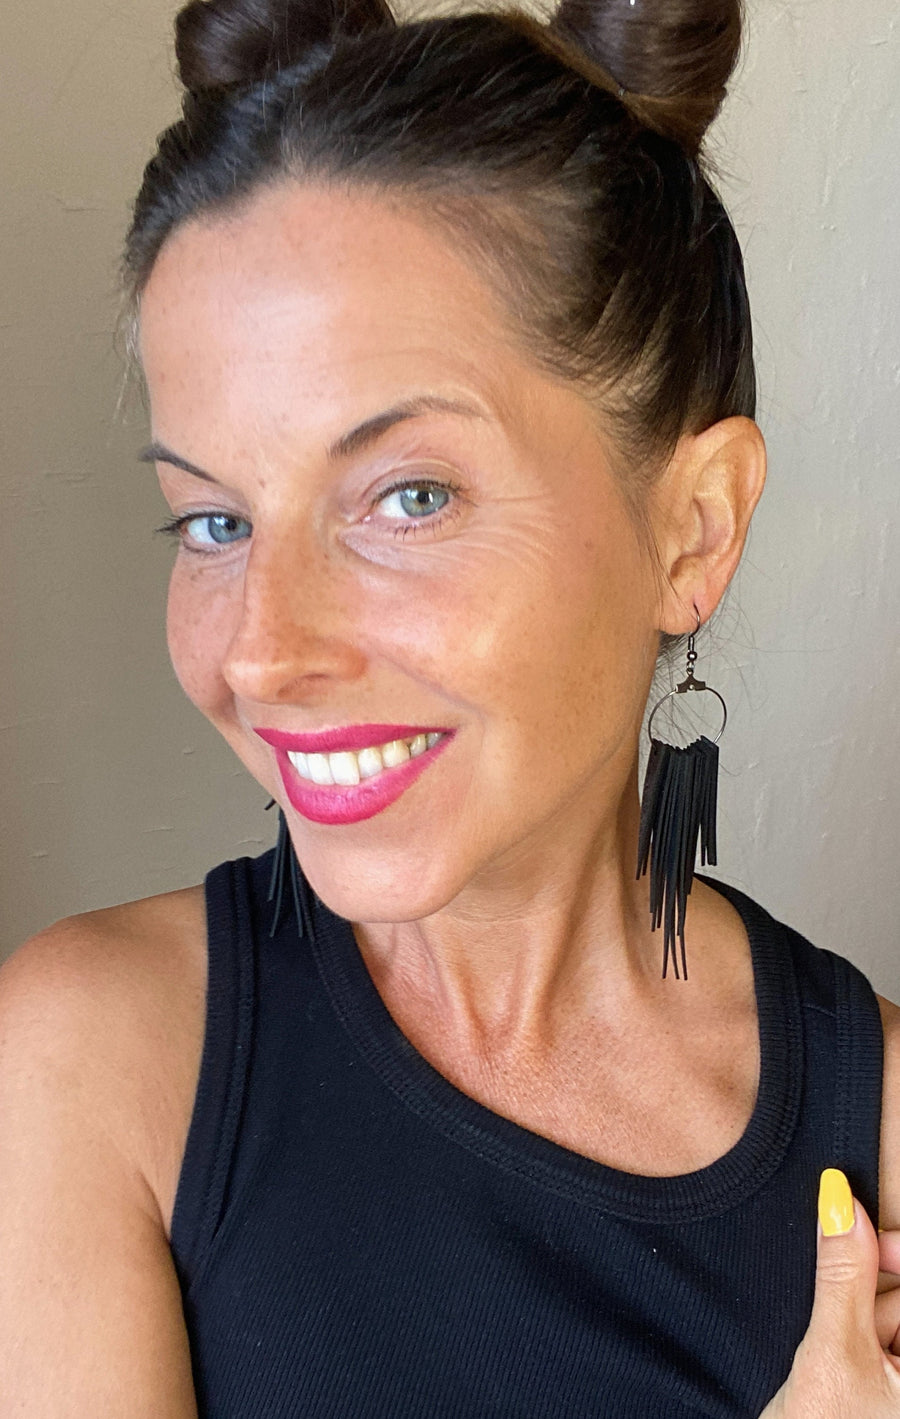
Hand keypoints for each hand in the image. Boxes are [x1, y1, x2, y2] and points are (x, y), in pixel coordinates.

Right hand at [760, 1170, 899, 1415]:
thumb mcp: (832, 1354)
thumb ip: (842, 1272)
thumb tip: (840, 1197)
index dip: (898, 1251)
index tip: (867, 1241)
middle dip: (882, 1296)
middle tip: (850, 1325)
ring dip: (873, 1323)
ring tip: (846, 1366)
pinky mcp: (894, 1391)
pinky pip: (893, 1345)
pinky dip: (872, 1344)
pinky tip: (851, 1374)